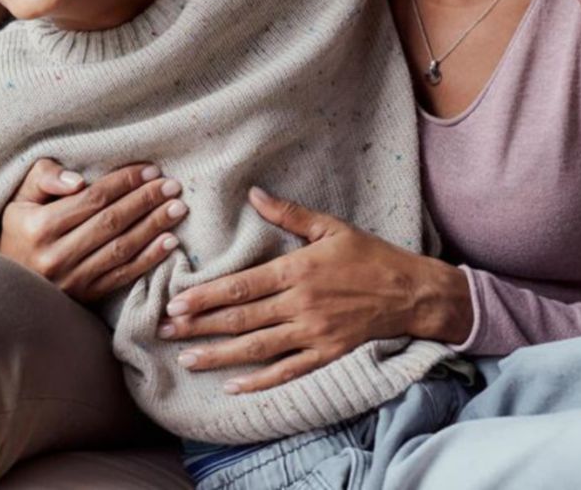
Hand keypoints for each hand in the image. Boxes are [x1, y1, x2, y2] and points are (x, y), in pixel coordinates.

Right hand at [0, 158, 188, 302]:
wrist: (6, 283)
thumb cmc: (16, 230)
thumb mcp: (19, 198)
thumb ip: (44, 178)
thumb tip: (78, 180)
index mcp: (39, 226)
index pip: (93, 199)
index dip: (124, 182)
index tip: (150, 170)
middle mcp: (56, 255)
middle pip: (111, 222)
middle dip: (146, 201)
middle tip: (172, 186)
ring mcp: (72, 279)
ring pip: (121, 248)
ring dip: (154, 227)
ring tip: (177, 209)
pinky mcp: (85, 296)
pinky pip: (123, 275)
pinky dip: (149, 258)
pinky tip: (169, 242)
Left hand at [158, 187, 468, 393]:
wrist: (413, 293)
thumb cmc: (371, 257)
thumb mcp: (330, 227)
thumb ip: (289, 214)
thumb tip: (253, 193)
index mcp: (297, 271)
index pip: (240, 286)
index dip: (205, 296)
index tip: (176, 302)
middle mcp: (300, 305)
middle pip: (240, 319)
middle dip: (200, 325)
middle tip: (166, 330)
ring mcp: (313, 334)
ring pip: (257, 348)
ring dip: (219, 355)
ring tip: (188, 359)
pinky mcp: (327, 355)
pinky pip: (287, 371)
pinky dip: (260, 382)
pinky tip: (234, 387)